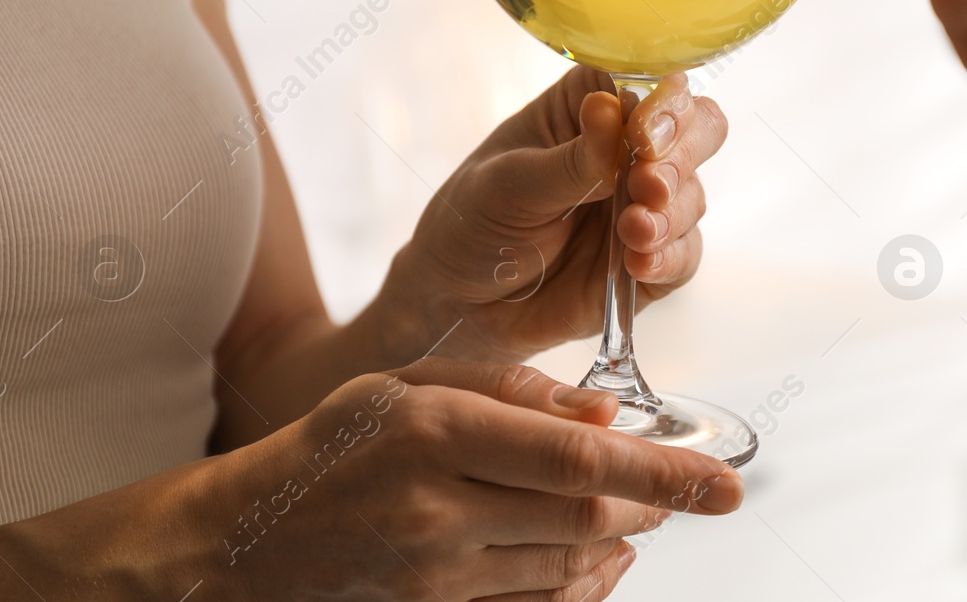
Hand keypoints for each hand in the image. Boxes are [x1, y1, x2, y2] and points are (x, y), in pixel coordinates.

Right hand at [0, 359, 740, 600]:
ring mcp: (436, 576)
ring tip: (638, 520)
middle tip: (687, 492)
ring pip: (569, 570)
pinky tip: (595, 562)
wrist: (243, 541)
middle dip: (654, 509)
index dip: (663, 475)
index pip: (579, 461)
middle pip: (587, 523)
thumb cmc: (330, 448)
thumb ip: (511, 390)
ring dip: (621, 547)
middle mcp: (440, 510)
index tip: (723, 483)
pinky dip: (580, 586)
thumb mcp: (409, 385)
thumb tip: (605, 416)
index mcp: (437, 434)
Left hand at [390, 67, 726, 362]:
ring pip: (693, 194)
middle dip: (681, 155)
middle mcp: (627, 149)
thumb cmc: (474, 224)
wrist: (458, 305)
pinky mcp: (651, 259)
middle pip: (696, 129)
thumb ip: (570, 160)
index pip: (648, 82)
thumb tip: (608, 110)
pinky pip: (684, 255)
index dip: (662, 102)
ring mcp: (643, 204)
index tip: (645, 132)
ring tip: (633, 230)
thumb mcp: (509, 185)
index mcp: (589, 107)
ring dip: (671, 211)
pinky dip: (670, 257)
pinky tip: (640, 262)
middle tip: (648, 181)